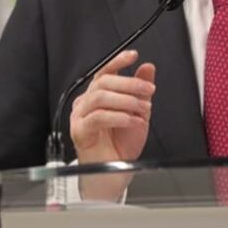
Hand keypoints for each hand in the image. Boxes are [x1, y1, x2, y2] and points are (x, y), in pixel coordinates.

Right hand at [70, 49, 155, 164]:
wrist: (115, 172)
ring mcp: (80, 116)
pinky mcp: (79, 131)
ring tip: (143, 109)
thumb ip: (140, 90)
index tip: (133, 55)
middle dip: (130, 84)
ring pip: (100, 97)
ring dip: (126, 101)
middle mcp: (86, 103)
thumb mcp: (138, 112)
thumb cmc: (121, 145)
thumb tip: (147, 68)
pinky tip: (131, 121)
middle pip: (104, 82)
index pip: (105, 72)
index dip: (117, 61)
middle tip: (149, 89)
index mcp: (97, 95)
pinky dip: (118, 117)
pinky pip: (98, 117)